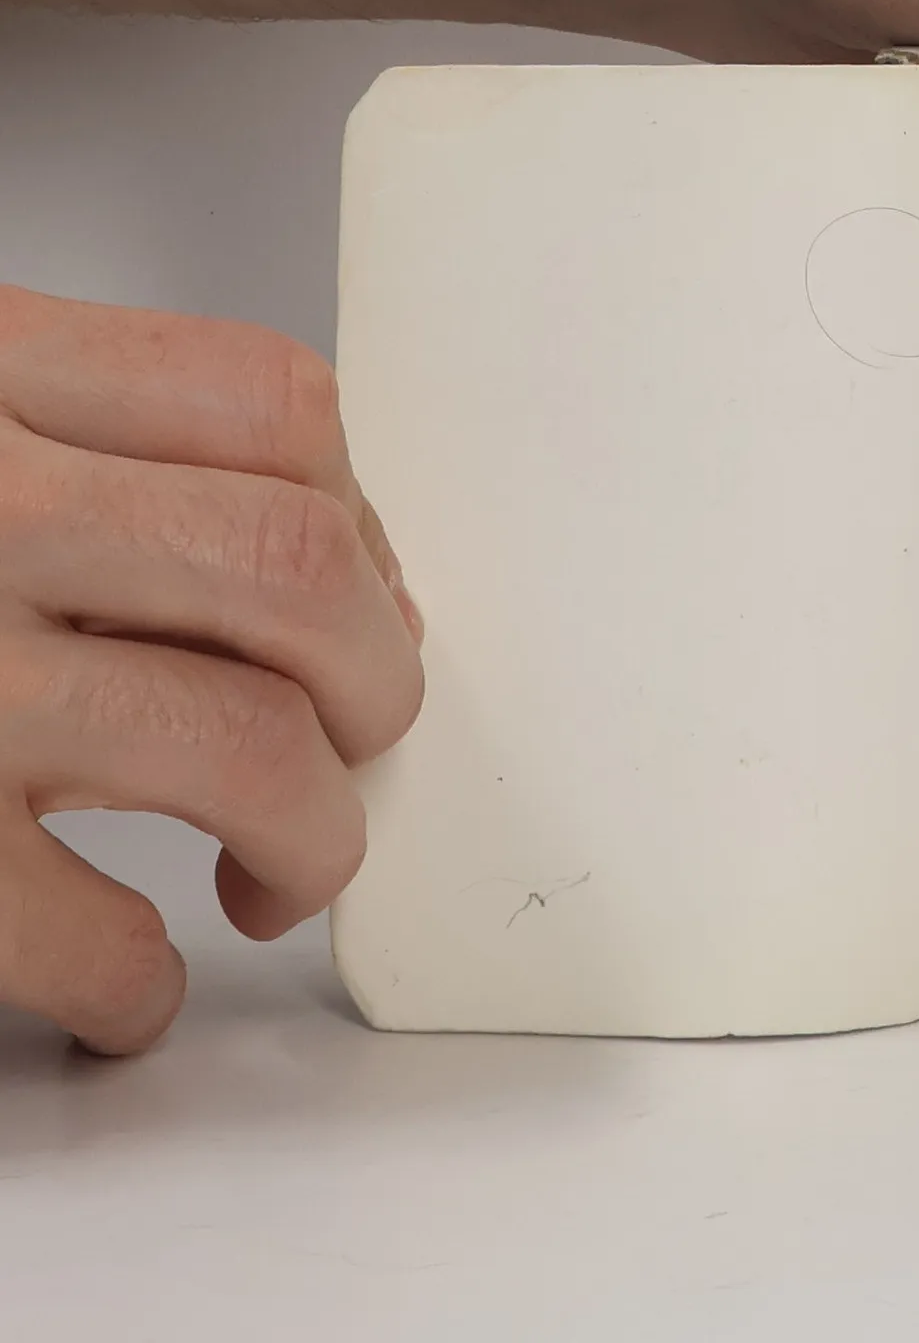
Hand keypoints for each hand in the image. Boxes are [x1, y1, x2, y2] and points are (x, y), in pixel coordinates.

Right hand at [0, 287, 422, 1053]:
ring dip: (310, 831)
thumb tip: (322, 557)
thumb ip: (75, 438)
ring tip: (278, 869)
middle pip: (293, 571)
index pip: (269, 405)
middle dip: (374, 675)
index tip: (365, 586)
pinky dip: (132, 982)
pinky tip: (119, 981)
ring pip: (237, 744)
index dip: (355, 511)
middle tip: (357, 734)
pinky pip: (76, 936)